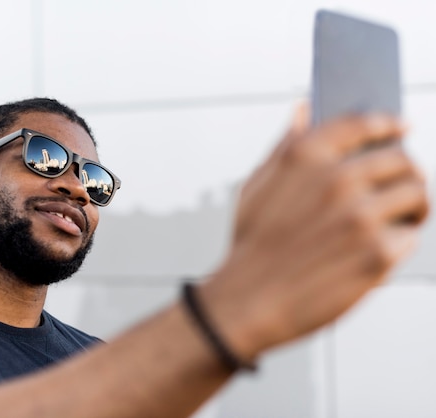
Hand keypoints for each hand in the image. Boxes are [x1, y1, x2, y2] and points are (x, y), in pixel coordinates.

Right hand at [201, 105, 429, 361]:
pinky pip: (411, 234)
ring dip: (413, 203)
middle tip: (400, 185)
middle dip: (404, 170)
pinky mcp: (378, 253)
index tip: (400, 128)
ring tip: (402, 215)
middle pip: (401, 158)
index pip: (362, 122)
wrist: (248, 301)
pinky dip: (402, 240)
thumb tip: (303, 109)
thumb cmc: (251, 245)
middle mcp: (337, 180)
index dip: (387, 123)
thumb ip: (285, 144)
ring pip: (417, 192)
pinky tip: (381, 246)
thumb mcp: (257, 185)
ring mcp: (360, 216)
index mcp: (305, 156)